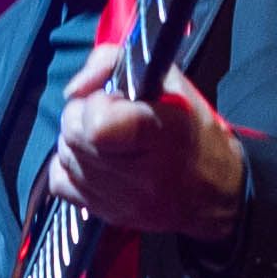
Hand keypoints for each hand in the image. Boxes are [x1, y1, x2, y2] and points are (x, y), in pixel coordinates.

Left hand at [46, 64, 246, 240]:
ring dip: (76, 142)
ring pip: (64, 158)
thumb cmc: (192, 130)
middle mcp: (140, 174)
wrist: (214, 192)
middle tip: (106, 116)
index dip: (97, 104)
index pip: (98, 124)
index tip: (115, 100)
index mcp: (161, 133)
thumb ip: (114, 62)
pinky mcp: (108, 216)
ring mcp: (122, 200)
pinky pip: (61, 185)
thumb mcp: (170, 80)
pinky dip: (70, 168)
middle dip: (81, 117)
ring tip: (104, 139)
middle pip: (73, 136)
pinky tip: (94, 162)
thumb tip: (74, 90)